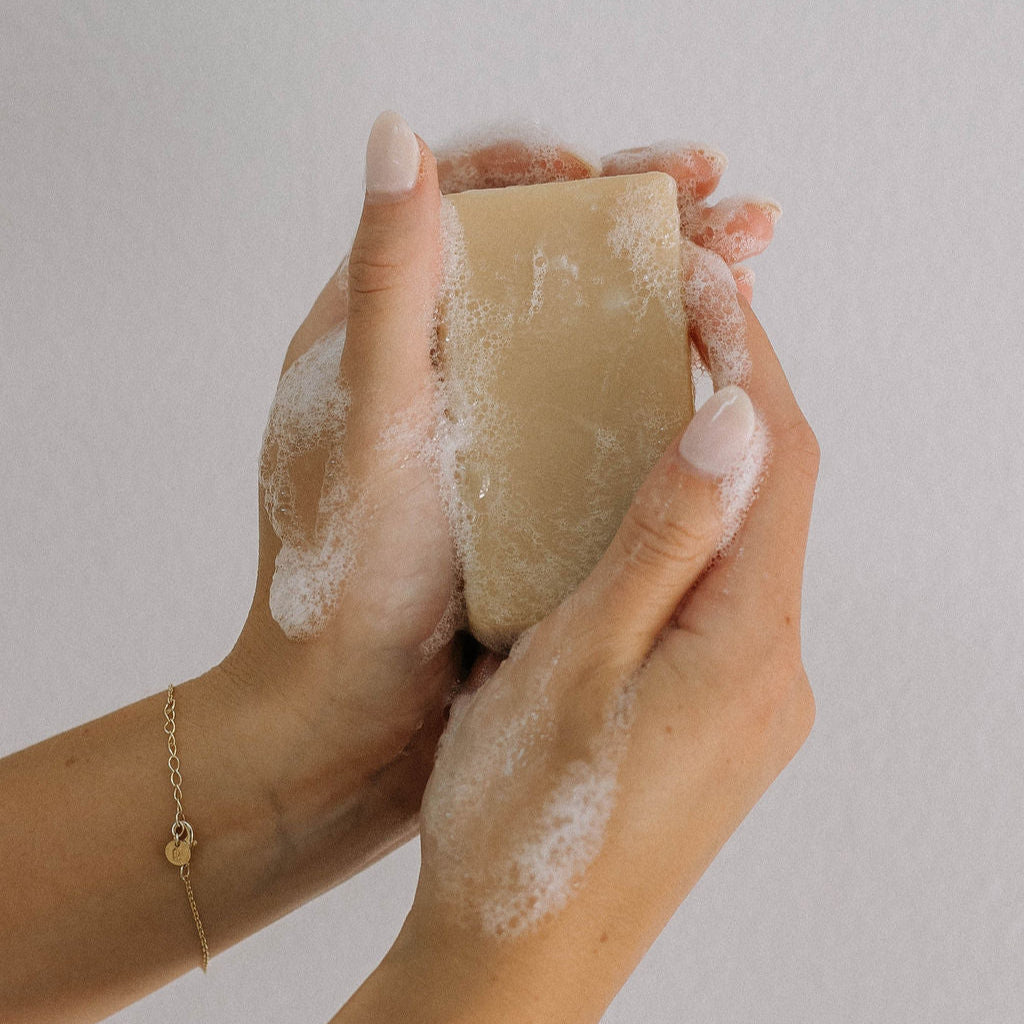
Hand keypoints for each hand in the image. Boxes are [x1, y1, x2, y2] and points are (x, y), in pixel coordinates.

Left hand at [226, 117, 783, 874]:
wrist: (355, 713)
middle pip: (542, 262)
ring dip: (664, 289)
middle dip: (639, 223)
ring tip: (749, 266)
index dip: (544, 176)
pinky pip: (597, 405)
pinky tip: (717, 361)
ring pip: (581, 329)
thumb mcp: (370, 420)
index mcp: (377, 332)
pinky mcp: (523, 483)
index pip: (464, 213)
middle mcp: (432, 368)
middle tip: (732, 206)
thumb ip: (389, 285)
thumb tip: (394, 136)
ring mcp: (485, 426)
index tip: (612, 174)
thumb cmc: (344, 577)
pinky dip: (657, 373)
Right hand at [335, 293, 816, 1022]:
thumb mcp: (577, 665)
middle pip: (777, 497)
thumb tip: (734, 419)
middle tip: (678, 310)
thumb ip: (665, 542)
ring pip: (747, 544)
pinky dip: (687, 528)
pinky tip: (632, 507)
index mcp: (744, 651)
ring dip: (709, 461)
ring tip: (650, 385)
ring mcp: (746, 701)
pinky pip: (720, 594)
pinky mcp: (712, 720)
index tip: (704, 278)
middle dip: (737, 391)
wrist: (513, 961)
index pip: (778, 462)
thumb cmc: (521, 825)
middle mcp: (769, 673)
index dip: (747, 357)